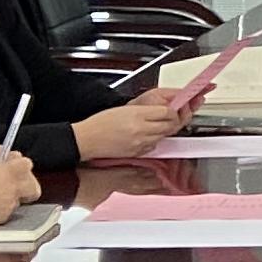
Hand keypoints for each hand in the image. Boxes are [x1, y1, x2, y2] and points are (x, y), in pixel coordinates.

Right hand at [0, 148, 43, 226]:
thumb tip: (2, 153)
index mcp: (10, 172)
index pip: (27, 164)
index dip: (18, 165)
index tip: (11, 165)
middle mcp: (14, 189)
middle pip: (34, 187)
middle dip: (26, 186)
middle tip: (12, 184)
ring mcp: (10, 205)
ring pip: (19, 200)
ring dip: (11, 197)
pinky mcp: (4, 218)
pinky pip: (8, 212)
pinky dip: (1, 209)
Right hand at [71, 90, 185, 161]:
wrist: (88, 139)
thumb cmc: (101, 123)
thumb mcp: (124, 109)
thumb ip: (145, 110)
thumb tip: (162, 111)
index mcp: (137, 114)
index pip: (167, 112)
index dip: (174, 111)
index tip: (173, 109)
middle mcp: (141, 129)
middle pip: (170, 125)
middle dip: (173, 121)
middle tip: (171, 118)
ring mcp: (141, 143)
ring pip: (164, 136)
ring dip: (164, 131)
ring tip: (155, 126)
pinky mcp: (138, 153)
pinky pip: (154, 146)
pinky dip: (154, 141)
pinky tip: (146, 136)